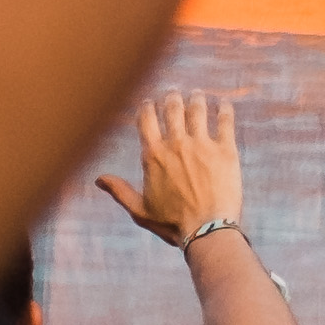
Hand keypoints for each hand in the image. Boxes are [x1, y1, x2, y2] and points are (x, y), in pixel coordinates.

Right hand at [96, 88, 244, 247]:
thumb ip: (119, 191)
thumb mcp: (140, 210)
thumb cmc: (172, 224)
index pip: (146, 118)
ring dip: (195, 98)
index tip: (150, 102)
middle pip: (172, 107)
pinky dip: (223, 108)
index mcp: (153, 155)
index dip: (147, 106)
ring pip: (197, 109)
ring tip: (196, 95)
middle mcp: (177, 144)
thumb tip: (98, 179)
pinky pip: (225, 120)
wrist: (207, 230)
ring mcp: (202, 145)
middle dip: (172, 97)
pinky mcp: (226, 150)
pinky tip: (223, 103)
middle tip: (174, 94)